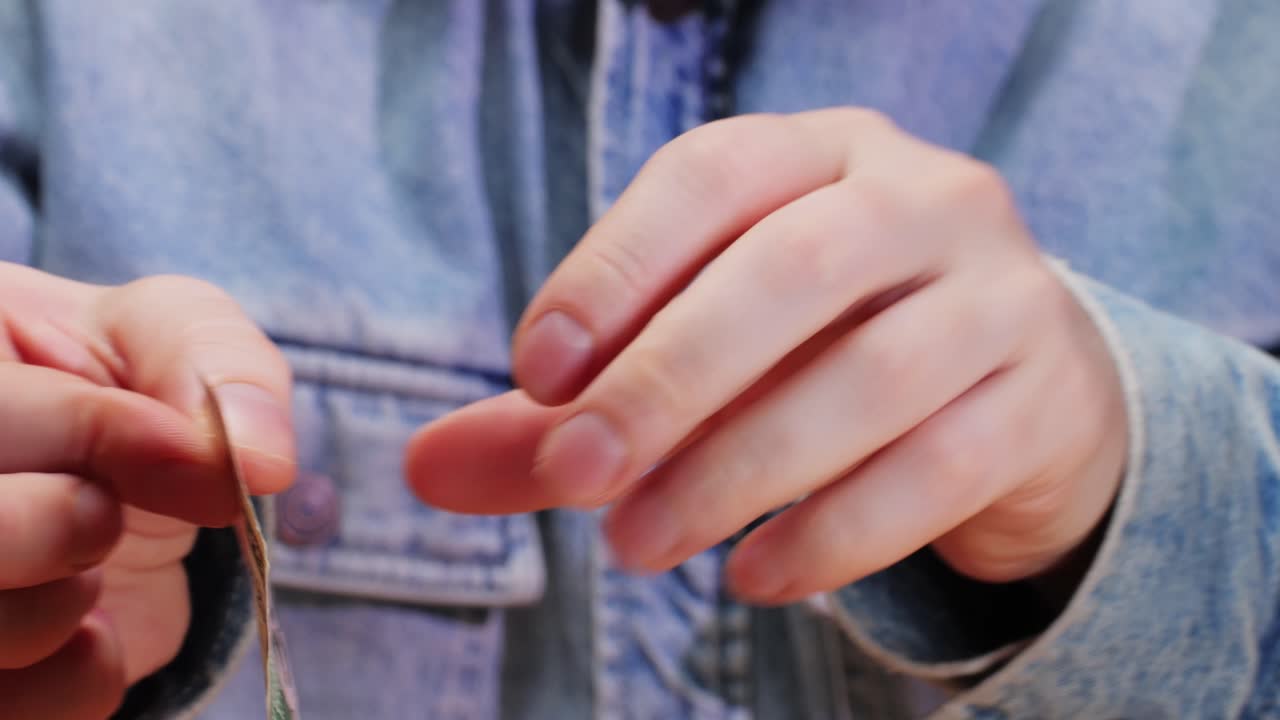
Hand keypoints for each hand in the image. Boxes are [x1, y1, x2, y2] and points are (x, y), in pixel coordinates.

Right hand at [0, 264, 293, 718]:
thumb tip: (260, 459)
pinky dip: (82, 675)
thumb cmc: (131, 390)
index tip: (181, 450)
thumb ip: (218, 366)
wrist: (127, 482)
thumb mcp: (178, 340)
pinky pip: (13, 707)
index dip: (96, 433)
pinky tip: (89, 624)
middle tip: (106, 511)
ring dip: (68, 604)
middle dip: (63, 525)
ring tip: (89, 558)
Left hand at [407, 108, 1127, 604]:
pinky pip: (939, 468)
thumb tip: (424, 467)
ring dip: (736, 471)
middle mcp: (923, 197)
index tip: (533, 375)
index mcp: (822, 151)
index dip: (614, 270)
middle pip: (790, 272)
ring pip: (867, 376)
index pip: (708, 178)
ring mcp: (1000, 294)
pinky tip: (751, 576)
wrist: (1017, 386)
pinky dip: (836, 531)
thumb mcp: (704, 347)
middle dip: (666, 382)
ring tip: (638, 546)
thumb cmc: (825, 349)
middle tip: (572, 478)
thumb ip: (574, 405)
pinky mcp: (1040, 399)